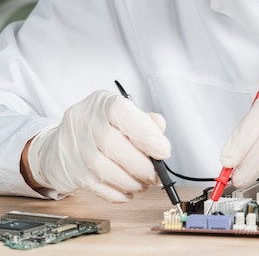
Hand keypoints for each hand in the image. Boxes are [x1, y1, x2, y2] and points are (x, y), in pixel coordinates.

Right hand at [26, 90, 170, 201]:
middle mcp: (84, 122)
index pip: (125, 115)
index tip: (163, 151)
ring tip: (142, 183)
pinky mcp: (71, 172)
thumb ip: (143, 120)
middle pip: (116, 146)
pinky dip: (118, 193)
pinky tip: (127, 191)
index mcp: (102, 103)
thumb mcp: (120, 113)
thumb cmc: (97, 127)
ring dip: (132, 182)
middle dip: (143, 166)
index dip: (148, 136)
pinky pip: (97, 188)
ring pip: (106, 171)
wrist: (58, 145)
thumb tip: (160, 132)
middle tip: (156, 175)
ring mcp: (75, 147)